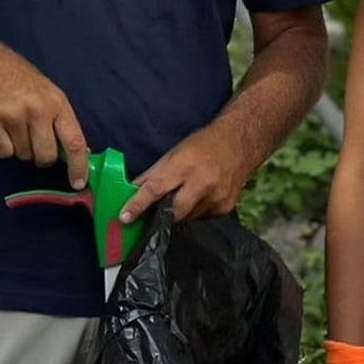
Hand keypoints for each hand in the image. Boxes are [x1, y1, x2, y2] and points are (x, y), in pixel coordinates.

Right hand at [0, 38, 89, 189]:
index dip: (78, 166)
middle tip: (33, 141)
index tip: (78, 184)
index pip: (74, 142)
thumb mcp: (48, 93)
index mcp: (56, 102)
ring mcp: (12, 114)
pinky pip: (2, 153)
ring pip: (22, 155)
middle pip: (46, 157)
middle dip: (41, 157)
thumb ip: (61, 121)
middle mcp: (37, 109)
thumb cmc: (19, 80)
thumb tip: (79, 154)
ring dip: (18, 147)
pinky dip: (0, 146)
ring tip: (12, 124)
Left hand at [120, 130, 241, 222]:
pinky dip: (194, 212)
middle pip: (173, 212)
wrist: (239, 145)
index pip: (155, 188)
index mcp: (184, 166)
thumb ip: (152, 175)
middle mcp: (202, 184)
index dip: (138, 204)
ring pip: (187, 218)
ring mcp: (216, 198)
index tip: (124, 217)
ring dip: (178, 213)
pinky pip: (201, 218)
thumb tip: (129, 192)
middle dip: (160, 216)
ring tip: (182, 196)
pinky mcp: (225, 209)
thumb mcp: (173, 154)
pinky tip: (199, 198)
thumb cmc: (201, 146)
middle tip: (152, 215)